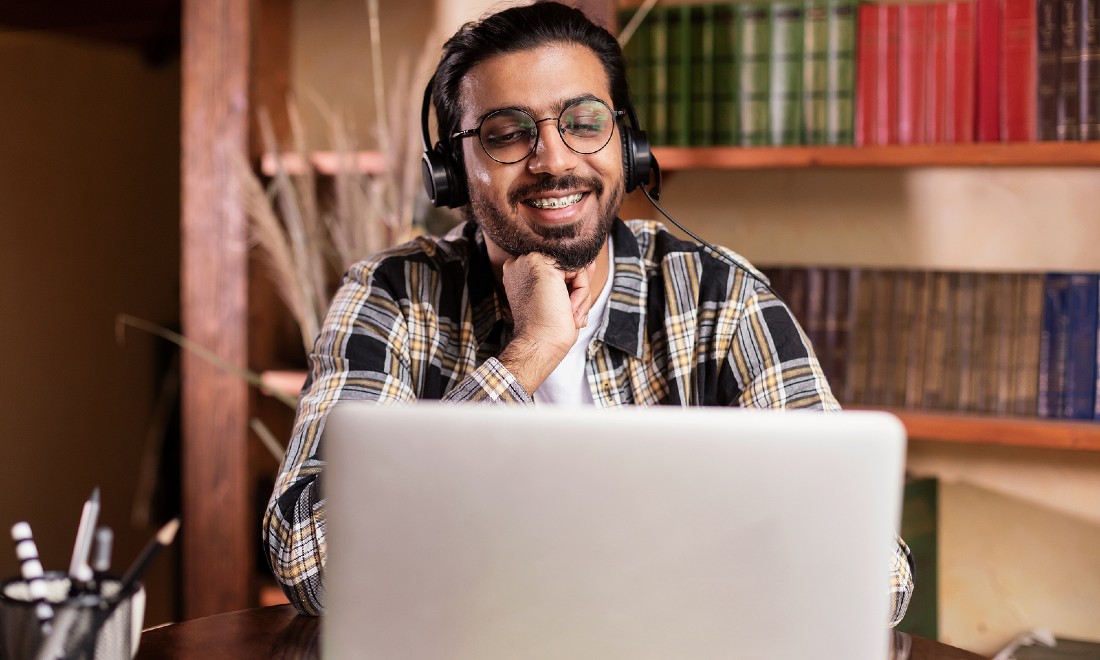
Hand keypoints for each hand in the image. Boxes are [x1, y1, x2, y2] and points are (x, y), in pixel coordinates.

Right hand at [498, 253, 595, 391]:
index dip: (572, 285)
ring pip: (575, 268)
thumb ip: (574, 278)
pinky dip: (582, 292)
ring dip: (580, 295)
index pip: (559, 269)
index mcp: (520, 273)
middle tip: (571, 315)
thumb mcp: (563, 299)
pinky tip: (569, 308)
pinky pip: (578, 271)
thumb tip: (591, 262)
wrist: (539, 345)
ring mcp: (528, 260)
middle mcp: (520, 263)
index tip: (572, 307)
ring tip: (570, 314)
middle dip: (578, 290)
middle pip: (568, 267)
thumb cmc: (549, 330)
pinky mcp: (541, 262)